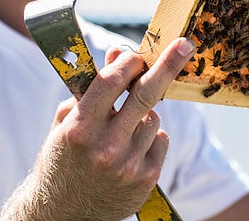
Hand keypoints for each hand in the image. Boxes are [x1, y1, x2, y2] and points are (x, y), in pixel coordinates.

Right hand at [0, 37, 194, 220]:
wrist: (64, 213)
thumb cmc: (64, 158)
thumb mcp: (67, 122)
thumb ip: (94, 88)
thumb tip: (119, 54)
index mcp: (79, 128)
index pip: (110, 81)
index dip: (127, 62)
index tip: (135, 54)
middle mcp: (105, 147)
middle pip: (145, 94)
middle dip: (167, 65)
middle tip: (184, 45)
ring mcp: (128, 165)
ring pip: (153, 117)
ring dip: (144, 113)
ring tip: (121, 129)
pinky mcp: (146, 179)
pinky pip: (160, 139)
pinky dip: (150, 136)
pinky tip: (131, 147)